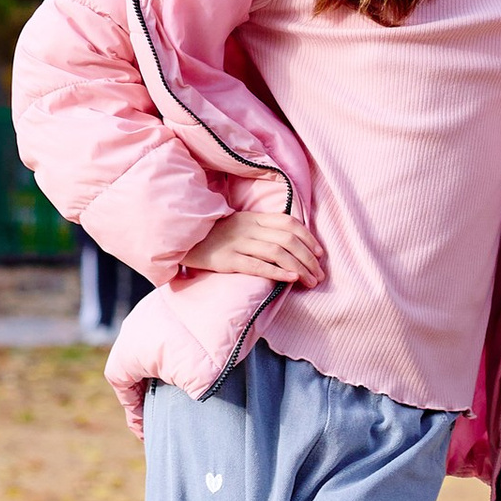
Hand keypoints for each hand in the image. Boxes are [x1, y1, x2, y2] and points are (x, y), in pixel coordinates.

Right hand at [179, 208, 325, 285]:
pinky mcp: (227, 260)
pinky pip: (256, 265)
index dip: (308, 238)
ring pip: (277, 252)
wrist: (180, 238)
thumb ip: (260, 229)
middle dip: (309, 258)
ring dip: (299, 267)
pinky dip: (277, 271)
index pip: (289, 224)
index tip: (320, 254)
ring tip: (311, 281)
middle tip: (320, 275)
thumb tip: (287, 242)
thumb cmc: (212, 235)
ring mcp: (237, 243)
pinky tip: (291, 279)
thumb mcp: (238, 225)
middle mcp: (248, 228)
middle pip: (288, 240)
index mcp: (253, 218)